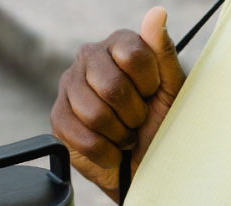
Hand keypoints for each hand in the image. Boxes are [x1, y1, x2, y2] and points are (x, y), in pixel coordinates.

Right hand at [50, 6, 185, 201]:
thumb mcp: (171, 90)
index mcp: (118, 43)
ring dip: (119, 135)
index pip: (132, 55)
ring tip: (124, 136)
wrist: (142, 166)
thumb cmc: (158, 124)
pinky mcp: (58, 119)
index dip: (148, 85)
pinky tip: (111, 151)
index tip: (152, 95)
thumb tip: (157, 13)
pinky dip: (105, 153)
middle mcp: (89, 58)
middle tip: (137, 122)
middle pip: (112, 86)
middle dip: (133, 115)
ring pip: (95, 114)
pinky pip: (82, 138)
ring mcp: (69, 87)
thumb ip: (164, 53)